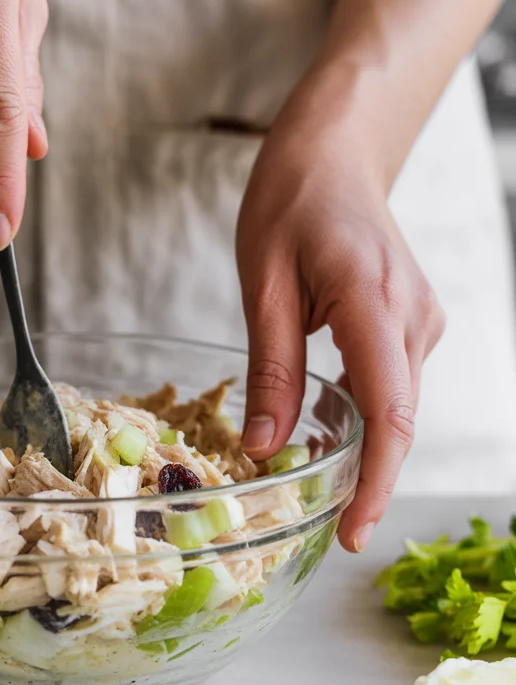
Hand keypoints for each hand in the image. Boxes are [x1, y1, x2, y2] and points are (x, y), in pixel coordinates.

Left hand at [235, 91, 444, 552]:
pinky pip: (392, 384)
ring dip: (364, 450)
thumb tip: (267, 449)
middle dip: (369, 481)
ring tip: (320, 484)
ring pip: (397, 406)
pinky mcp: (415, 322)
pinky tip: (329, 431)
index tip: (354, 532)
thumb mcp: (262, 284)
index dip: (377, 481)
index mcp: (371, 298)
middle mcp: (412, 315)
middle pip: (400, 419)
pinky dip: (364, 416)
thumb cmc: (290, 202)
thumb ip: (270, 370)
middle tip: (327, 527)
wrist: (337, 153)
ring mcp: (421, 318)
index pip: (389, 411)